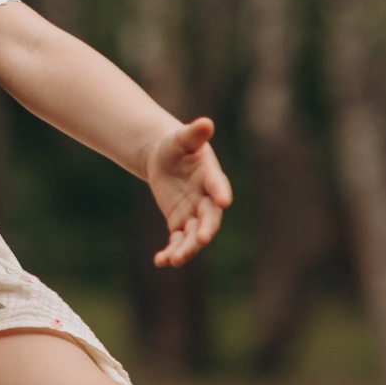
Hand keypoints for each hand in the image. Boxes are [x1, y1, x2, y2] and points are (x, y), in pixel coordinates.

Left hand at [143, 119, 233, 266]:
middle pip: (209, 218)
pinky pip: (177, 240)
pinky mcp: (179, 222)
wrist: (165, 157)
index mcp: (211, 176)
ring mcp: (193, 213)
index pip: (218, 185)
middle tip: (201, 240)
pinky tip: (160, 261)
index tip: (224, 200)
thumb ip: (193, 133)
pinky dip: (170, 251)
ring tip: (174, 259)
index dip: (221, 191)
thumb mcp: (182, 138)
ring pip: (193, 235)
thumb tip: (205, 123)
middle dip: (205, 229)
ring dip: (186, 248)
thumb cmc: (177, 145)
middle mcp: (207, 199)